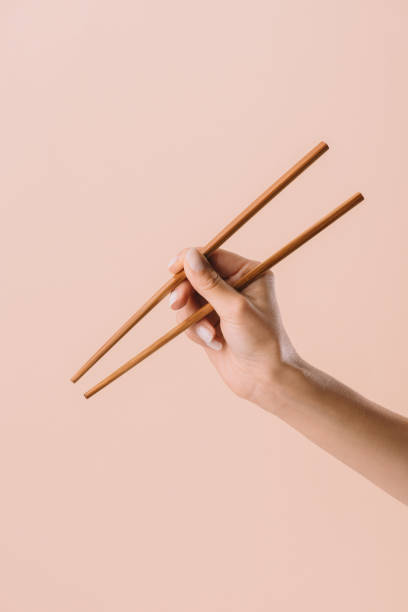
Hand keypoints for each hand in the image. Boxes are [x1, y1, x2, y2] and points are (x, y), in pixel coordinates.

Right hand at [168, 247, 298, 405]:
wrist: (264, 379)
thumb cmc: (260, 341)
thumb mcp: (234, 308)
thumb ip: (209, 283)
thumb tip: (189, 256)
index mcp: (249, 273)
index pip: (212, 256)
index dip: (190, 261)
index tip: (172, 269)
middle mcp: (236, 285)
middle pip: (195, 277)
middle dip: (187, 294)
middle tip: (177, 304)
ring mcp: (221, 305)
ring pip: (189, 299)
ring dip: (193, 318)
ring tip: (210, 335)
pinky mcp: (211, 323)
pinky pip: (189, 318)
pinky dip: (195, 330)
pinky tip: (213, 343)